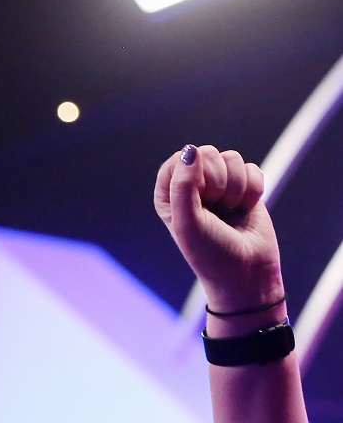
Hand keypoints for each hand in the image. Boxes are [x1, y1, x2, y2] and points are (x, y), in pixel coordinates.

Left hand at [154, 144, 284, 313]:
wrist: (247, 273)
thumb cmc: (210, 253)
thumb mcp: (188, 223)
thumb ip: (184, 186)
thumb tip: (191, 149)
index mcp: (169, 195)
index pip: (177, 161)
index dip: (192, 174)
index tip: (199, 199)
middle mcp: (192, 188)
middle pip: (207, 154)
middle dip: (217, 182)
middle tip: (216, 211)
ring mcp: (220, 186)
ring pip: (232, 158)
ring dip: (235, 189)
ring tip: (230, 213)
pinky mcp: (245, 187)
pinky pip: (252, 169)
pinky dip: (252, 190)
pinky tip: (245, 210)